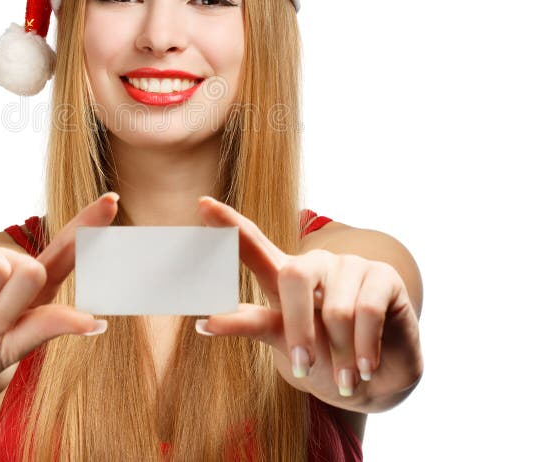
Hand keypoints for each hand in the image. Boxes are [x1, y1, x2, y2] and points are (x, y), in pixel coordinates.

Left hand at [194, 197, 422, 408]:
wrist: (376, 380)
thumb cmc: (322, 358)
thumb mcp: (283, 341)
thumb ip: (249, 323)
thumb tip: (203, 321)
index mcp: (284, 276)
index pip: (254, 242)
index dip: (229, 223)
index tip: (201, 204)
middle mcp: (314, 264)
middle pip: (292, 275)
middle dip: (298, 327)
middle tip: (302, 366)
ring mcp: (349, 266)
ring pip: (335, 309)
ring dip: (339, 353)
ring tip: (346, 376)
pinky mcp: (383, 276)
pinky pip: (366, 312)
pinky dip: (364, 348)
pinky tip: (366, 366)